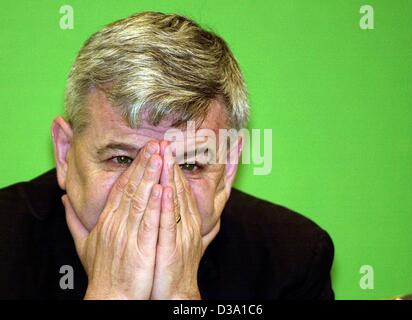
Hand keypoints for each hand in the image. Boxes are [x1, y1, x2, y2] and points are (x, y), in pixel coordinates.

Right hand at [62, 141, 162, 299]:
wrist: (110, 298)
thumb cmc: (103, 272)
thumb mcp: (85, 244)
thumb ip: (75, 221)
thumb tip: (64, 200)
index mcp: (107, 220)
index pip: (121, 187)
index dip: (134, 167)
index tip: (146, 151)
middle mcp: (116, 223)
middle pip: (131, 187)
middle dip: (145, 163)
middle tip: (157, 143)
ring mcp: (128, 235)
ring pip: (140, 200)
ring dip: (151, 176)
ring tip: (161, 156)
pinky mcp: (140, 249)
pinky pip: (148, 223)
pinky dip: (155, 205)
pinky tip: (162, 189)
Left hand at [150, 142, 206, 298]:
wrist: (173, 291)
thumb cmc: (170, 263)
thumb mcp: (179, 235)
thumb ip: (175, 213)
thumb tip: (170, 195)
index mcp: (185, 215)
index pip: (179, 183)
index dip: (173, 162)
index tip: (166, 142)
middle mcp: (187, 219)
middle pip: (180, 184)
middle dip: (174, 160)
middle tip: (169, 137)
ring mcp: (182, 232)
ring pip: (176, 198)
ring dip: (171, 175)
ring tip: (166, 153)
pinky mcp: (174, 246)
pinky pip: (170, 222)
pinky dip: (169, 205)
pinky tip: (165, 188)